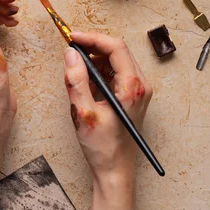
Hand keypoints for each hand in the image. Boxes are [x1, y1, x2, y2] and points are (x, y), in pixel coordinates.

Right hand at [63, 32, 152, 179]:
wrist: (115, 171)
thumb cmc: (103, 148)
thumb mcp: (84, 113)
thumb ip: (76, 81)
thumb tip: (70, 54)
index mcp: (133, 87)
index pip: (115, 47)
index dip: (92, 38)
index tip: (72, 37)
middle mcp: (140, 86)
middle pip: (117, 51)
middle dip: (92, 47)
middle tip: (70, 49)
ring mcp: (137, 91)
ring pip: (115, 62)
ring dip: (94, 60)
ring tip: (74, 70)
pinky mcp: (130, 97)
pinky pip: (114, 74)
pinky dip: (98, 72)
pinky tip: (84, 83)